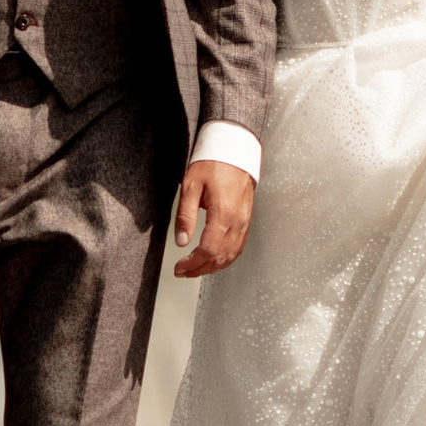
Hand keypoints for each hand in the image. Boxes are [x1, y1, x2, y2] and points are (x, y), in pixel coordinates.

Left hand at [173, 157, 254, 277]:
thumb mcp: (191, 186)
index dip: (192, 263)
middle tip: (183, 272)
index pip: (208, 250)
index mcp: (223, 214)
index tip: (179, 267)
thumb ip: (186, 215)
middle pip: (220, 258)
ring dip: (212, 267)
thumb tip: (181, 240)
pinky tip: (214, 260)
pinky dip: (225, 259)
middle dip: (200, 269)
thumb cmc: (214, 165)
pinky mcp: (246, 221)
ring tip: (195, 270)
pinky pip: (238, 248)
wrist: (235, 152)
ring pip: (231, 256)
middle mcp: (237, 222)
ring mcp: (244, 223)